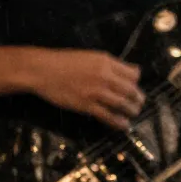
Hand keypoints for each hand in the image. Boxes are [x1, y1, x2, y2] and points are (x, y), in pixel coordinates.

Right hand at [28, 48, 143, 129]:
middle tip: (138, 104)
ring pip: (123, 104)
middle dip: (138, 99)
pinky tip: (123, 125)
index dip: (136, 82)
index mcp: (106, 62)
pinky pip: (109, 116)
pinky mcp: (87, 105)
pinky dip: (119, 122)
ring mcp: (97, 92)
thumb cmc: (62, 61)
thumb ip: (106, 64)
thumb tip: (121, 71)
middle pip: (132, 90)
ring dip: (132, 111)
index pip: (133, 74)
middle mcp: (105, 76)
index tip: (133, 87)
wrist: (42, 71)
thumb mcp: (88, 56)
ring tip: (132, 114)